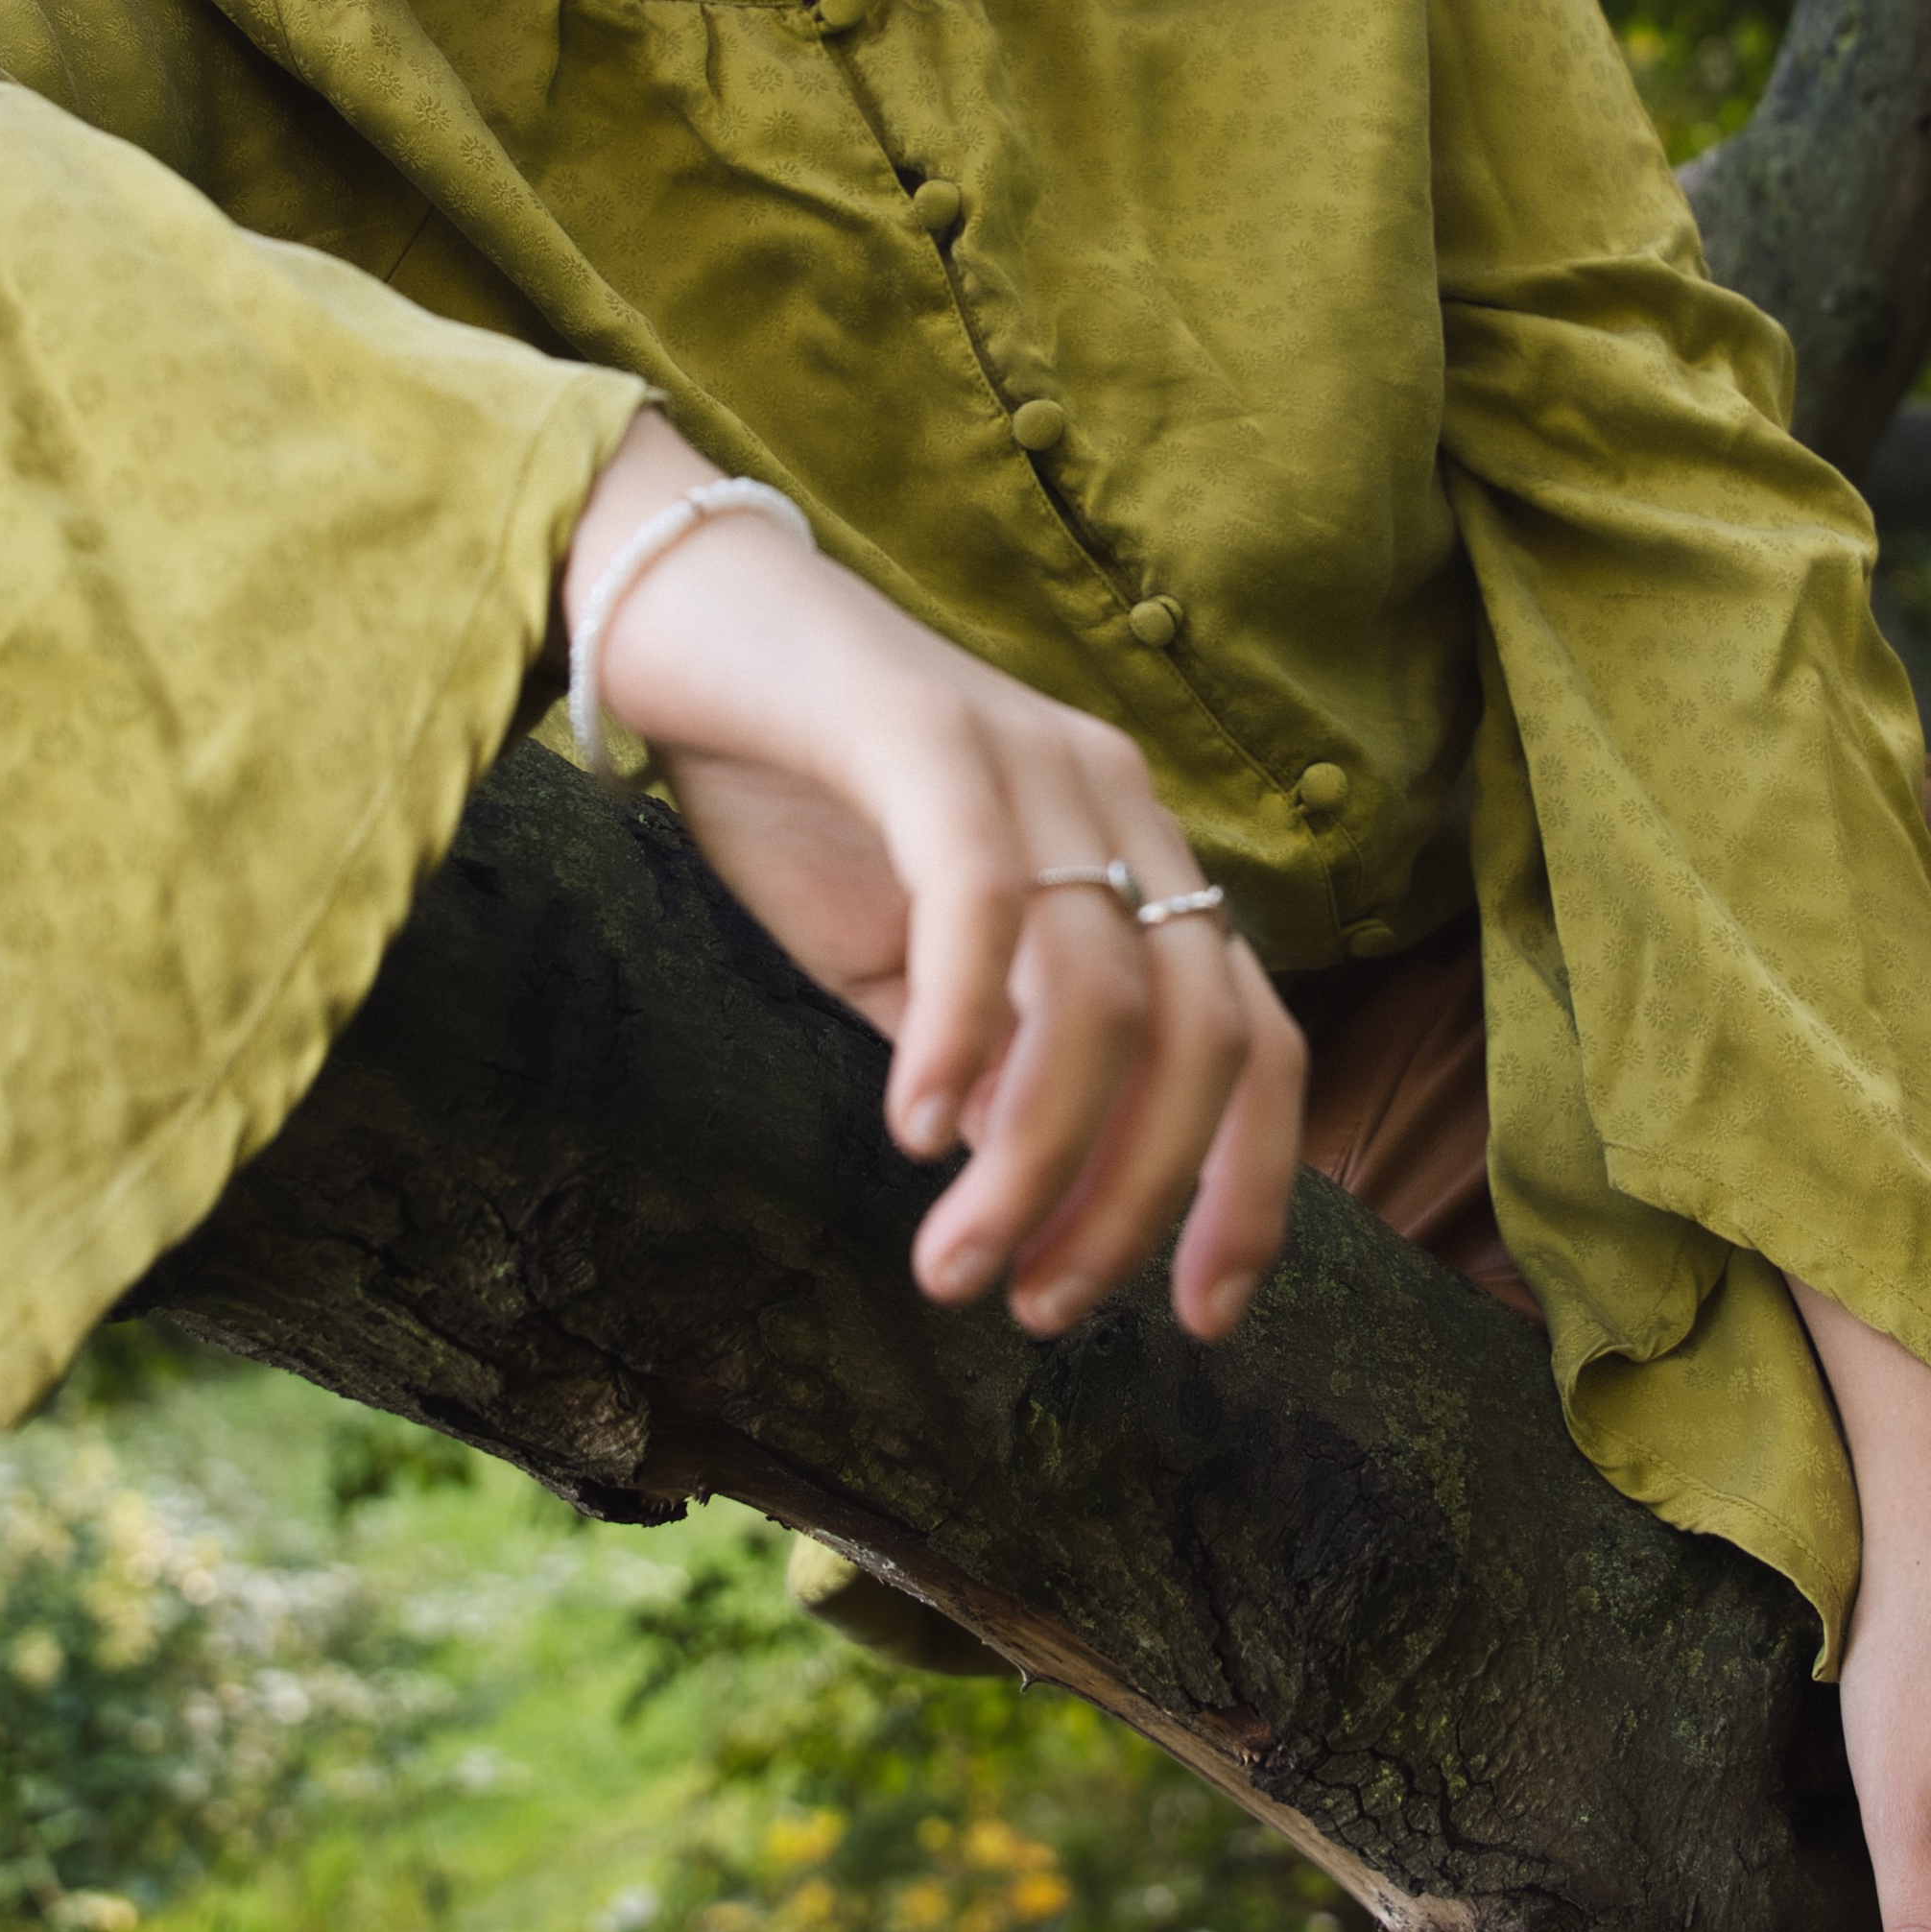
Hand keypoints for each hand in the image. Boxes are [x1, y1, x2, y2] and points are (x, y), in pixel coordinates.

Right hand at [570, 413, 1306, 1339]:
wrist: (676, 614)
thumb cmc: (793, 793)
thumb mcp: (904, 961)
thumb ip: (988, 1056)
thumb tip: (1034, 1195)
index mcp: (1130, 857)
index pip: (1254, 1037)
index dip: (1250, 1184)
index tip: (1202, 1317)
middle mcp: (1114, 800)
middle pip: (1202, 1032)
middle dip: (1137, 1198)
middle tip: (1042, 1307)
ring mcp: (1029, 756)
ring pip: (1099, 992)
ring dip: (1037, 1157)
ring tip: (957, 1261)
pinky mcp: (926, 727)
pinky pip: (983, 900)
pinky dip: (964, 1032)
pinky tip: (914, 1128)